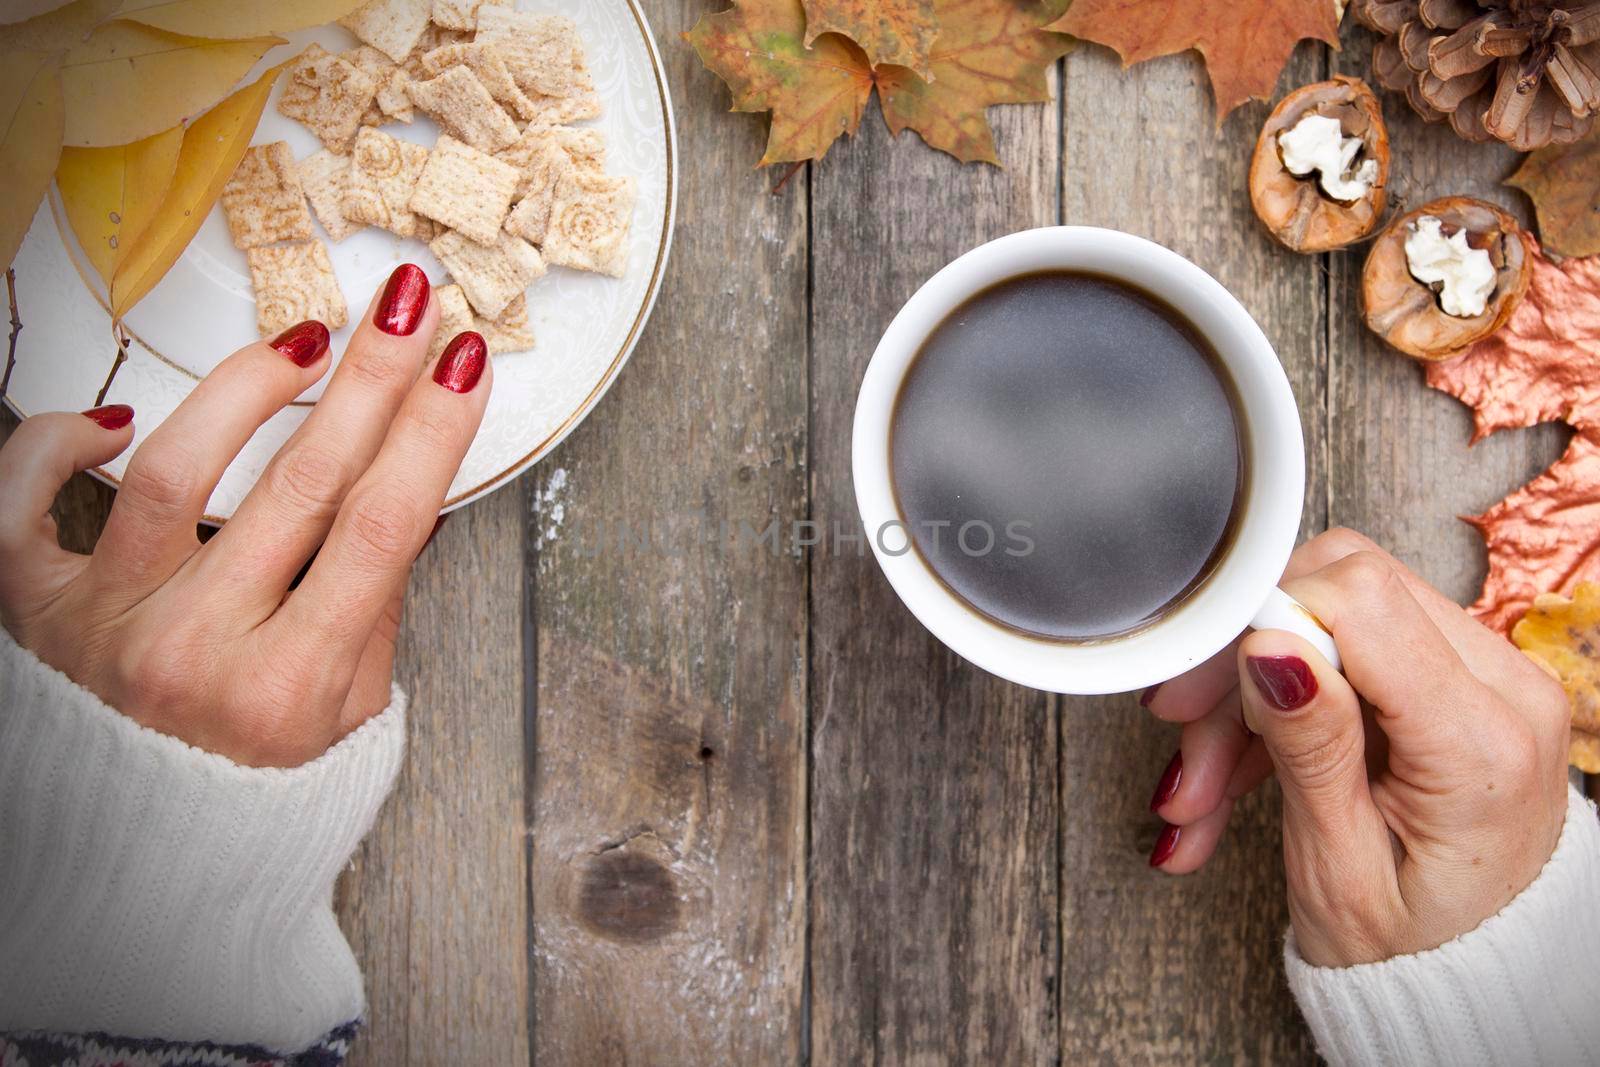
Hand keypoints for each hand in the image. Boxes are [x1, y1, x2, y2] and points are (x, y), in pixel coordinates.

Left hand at [0, 265, 491, 767]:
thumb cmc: (248, 782)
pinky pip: (22, 502)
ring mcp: (105, 627)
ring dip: (248, 389)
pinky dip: (53, 443)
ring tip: (300, 345)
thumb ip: (373, 609)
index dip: (430, 435)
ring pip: (172, 471)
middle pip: (301, 485)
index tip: (464, 363)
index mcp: (285, 690)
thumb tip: (408, 494)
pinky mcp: (32, 610)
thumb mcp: (345, 715)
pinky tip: (110, 418)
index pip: (380, 531)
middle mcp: (192, 655)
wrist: (135, 851)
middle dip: (371, 379)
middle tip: (405, 303)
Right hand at [1144, 528, 1571, 965]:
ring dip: (1249, 694)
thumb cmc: (1413, 951)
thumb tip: (1271, 642)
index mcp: (1481, 742)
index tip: (1203, 690)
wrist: (1471, 989)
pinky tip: (1235, 776)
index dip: (1263, 625)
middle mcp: (1503, 691)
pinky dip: (1283, 702)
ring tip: (1204, 792)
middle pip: (1344, 593)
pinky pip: (1353, 651)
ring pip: (1335, 618)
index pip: (1361, 599)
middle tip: (1186, 738)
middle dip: (1244, 662)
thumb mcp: (1340, 868)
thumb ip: (1311, 744)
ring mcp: (1488, 679)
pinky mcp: (1460, 683)